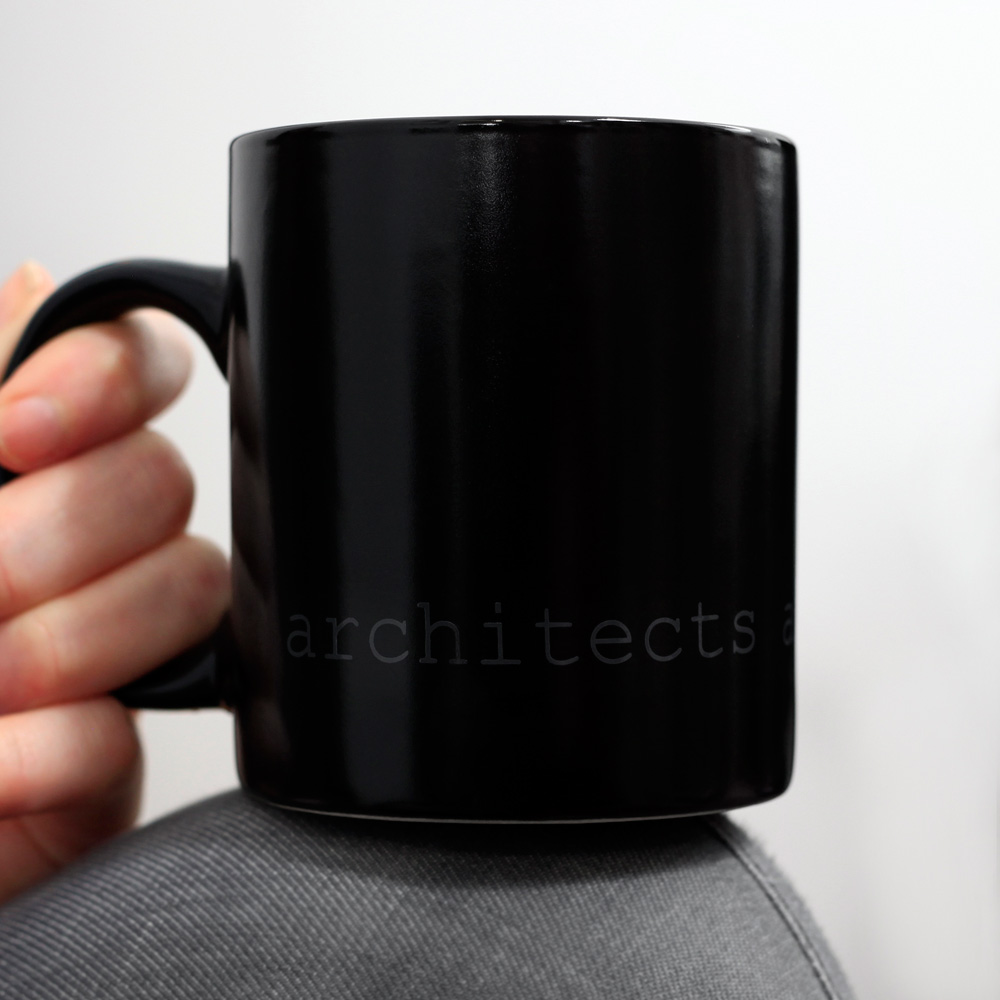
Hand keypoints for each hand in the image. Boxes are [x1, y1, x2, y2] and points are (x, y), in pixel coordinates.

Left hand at [0, 260, 229, 904]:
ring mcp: (110, 640)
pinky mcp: (114, 746)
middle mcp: (78, 537)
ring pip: (184, 589)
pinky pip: (129, 729)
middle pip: (166, 479)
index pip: (135, 366)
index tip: (13, 432)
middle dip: (56, 537)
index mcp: (22, 461)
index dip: (104, 381)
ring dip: (60, 646)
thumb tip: (39, 282)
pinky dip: (50, 750)